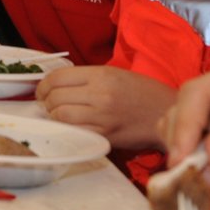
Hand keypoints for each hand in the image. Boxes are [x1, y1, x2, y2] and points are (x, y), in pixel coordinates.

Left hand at [36, 65, 176, 149]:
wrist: (168, 113)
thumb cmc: (143, 92)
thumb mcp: (116, 74)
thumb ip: (87, 78)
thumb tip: (56, 85)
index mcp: (101, 75)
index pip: (57, 77)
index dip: (43, 85)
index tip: (42, 91)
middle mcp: (100, 94)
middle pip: (55, 97)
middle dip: (46, 102)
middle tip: (48, 105)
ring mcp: (102, 117)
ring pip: (60, 116)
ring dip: (53, 116)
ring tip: (58, 115)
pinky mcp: (105, 135)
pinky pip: (75, 132)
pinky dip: (66, 130)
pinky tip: (70, 127)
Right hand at [161, 64, 209, 193]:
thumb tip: (205, 152)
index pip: (197, 94)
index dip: (184, 126)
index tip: (181, 161)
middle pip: (182, 108)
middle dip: (180, 143)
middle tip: (190, 177)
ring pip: (180, 126)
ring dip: (185, 155)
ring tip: (206, 180)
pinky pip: (191, 143)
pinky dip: (192, 162)